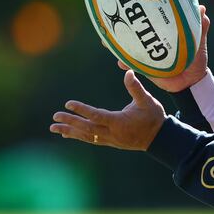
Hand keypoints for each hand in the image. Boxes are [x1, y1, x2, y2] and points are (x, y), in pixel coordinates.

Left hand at [49, 70, 165, 150]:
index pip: (96, 115)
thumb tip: (128, 72)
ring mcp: (110, 140)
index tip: (68, 103)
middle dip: (70, 122)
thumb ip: (136, 87)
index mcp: (119, 122)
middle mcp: (112, 133)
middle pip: (87, 128)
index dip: (82, 110)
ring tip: (54, 128)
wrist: (159, 138)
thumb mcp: (147, 101)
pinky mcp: (110, 142)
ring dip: (69, 131)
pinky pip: (90, 139)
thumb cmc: (153, 117)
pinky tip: (67, 134)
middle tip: (55, 117)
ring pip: (86, 136)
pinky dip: (77, 136)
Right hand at [117, 5, 210, 92]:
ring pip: (126, 47)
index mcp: (163, 31)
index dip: (137, 9)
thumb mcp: (199, 41)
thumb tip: (201, 8)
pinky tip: (121, 63)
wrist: (192, 82)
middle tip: (109, 17)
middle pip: (131, 30)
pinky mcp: (144, 68)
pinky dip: (124, 63)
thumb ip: (201, 27)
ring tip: (107, 41)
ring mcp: (146, 54)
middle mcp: (151, 40)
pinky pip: (131, 64)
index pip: (148, 17)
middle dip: (118, 23)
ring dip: (116, 43)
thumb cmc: (196, 59)